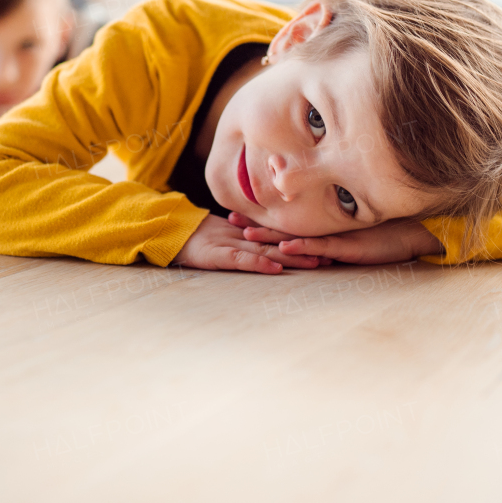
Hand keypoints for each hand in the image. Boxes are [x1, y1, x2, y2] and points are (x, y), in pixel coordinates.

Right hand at [172, 215, 323, 273]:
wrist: (171, 233)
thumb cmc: (198, 238)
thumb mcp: (225, 237)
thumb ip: (245, 238)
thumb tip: (266, 244)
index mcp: (248, 233)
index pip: (280, 236)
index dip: (302, 240)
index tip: (325, 246)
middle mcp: (246, 238)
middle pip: (281, 243)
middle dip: (305, 249)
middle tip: (330, 255)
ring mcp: (235, 245)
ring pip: (269, 251)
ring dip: (292, 257)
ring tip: (315, 262)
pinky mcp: (221, 255)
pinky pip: (244, 260)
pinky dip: (260, 264)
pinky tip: (276, 269)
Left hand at [230, 212, 442, 264]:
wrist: (416, 233)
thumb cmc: (387, 233)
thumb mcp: (355, 236)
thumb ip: (334, 237)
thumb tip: (312, 246)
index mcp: (324, 227)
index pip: (287, 223)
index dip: (262, 220)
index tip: (237, 215)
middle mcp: (327, 230)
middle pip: (285, 227)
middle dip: (258, 225)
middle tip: (229, 220)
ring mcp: (337, 237)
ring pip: (298, 237)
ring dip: (272, 237)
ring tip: (246, 235)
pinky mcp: (350, 246)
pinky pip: (324, 247)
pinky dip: (304, 248)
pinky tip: (286, 248)